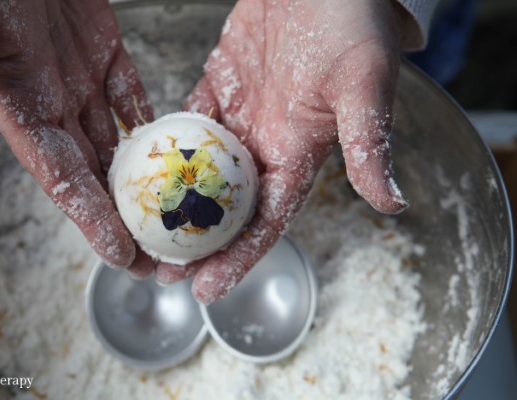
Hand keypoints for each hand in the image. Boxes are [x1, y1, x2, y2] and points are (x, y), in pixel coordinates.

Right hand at [0, 0, 154, 274]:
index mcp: (21, 106)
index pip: (62, 180)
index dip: (92, 221)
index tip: (123, 257)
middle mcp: (53, 102)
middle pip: (97, 176)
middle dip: (127, 219)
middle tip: (161, 254)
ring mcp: (80, 77)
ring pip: (119, 143)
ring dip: (146, 180)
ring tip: (174, 213)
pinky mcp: (102, 47)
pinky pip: (131, 94)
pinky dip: (151, 121)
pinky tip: (171, 144)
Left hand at [156, 0, 409, 302]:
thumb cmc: (353, 18)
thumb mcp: (364, 81)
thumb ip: (369, 141)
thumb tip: (393, 204)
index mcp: (300, 151)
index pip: (269, 219)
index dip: (239, 257)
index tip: (207, 289)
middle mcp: (268, 141)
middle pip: (229, 207)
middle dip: (199, 244)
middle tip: (164, 273)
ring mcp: (242, 114)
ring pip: (202, 172)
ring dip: (176, 203)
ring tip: (145, 232)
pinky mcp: (220, 83)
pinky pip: (188, 123)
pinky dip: (167, 146)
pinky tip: (141, 168)